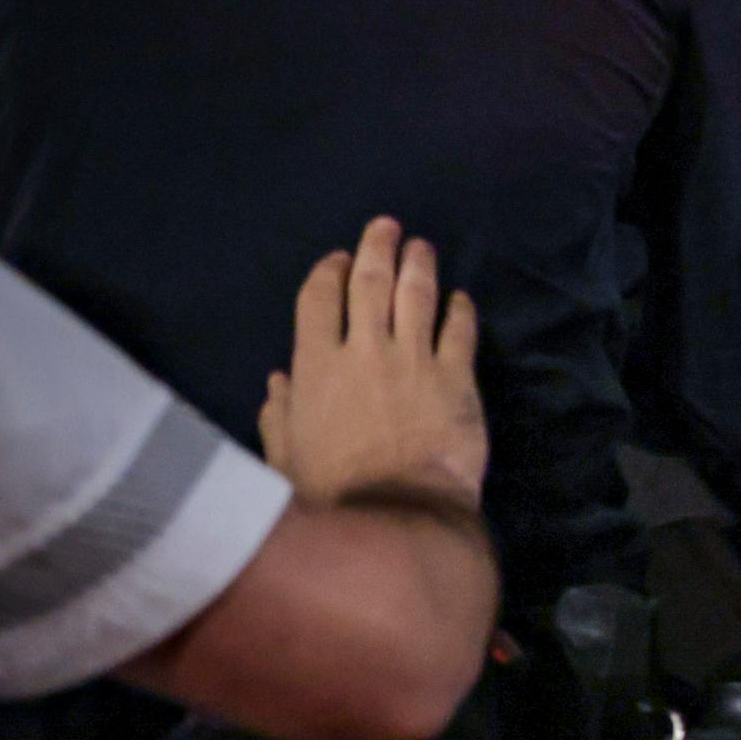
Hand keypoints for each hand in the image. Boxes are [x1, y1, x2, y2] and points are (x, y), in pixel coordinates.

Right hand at [259, 217, 485, 509]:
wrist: (398, 512)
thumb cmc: (332, 492)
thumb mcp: (284, 455)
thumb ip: (280, 414)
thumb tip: (278, 382)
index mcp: (315, 365)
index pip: (318, 300)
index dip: (328, 273)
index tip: (337, 259)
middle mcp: (365, 351)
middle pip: (370, 284)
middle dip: (377, 249)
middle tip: (386, 227)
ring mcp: (415, 360)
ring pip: (417, 296)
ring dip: (419, 266)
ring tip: (421, 247)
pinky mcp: (458, 378)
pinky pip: (460, 332)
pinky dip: (460, 310)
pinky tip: (461, 299)